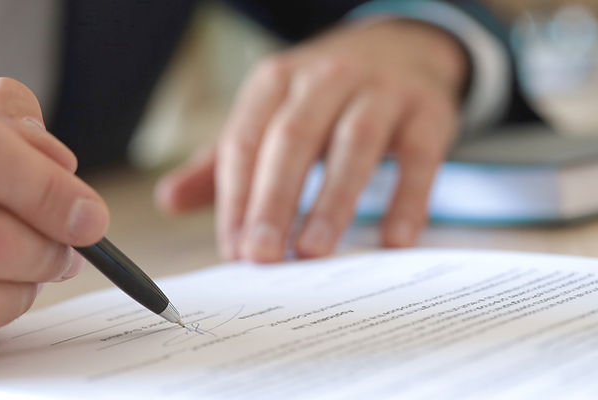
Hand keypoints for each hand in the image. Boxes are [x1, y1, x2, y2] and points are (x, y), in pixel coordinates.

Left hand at [156, 20, 467, 261]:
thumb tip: (168, 201)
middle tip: (262, 256)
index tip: (233, 250)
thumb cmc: (324, 98)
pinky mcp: (429, 112)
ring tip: (312, 251)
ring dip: (332, 200)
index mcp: (276, 81)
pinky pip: (419, 157)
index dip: (236, 198)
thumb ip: (224, 162)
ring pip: (353, 143)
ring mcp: (381, 91)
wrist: (405, 48)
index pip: (246, 141)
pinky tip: (393, 241)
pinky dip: (408, 199)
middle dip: (274, 200)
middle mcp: (326, 78)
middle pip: (292, 139)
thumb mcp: (271, 116)